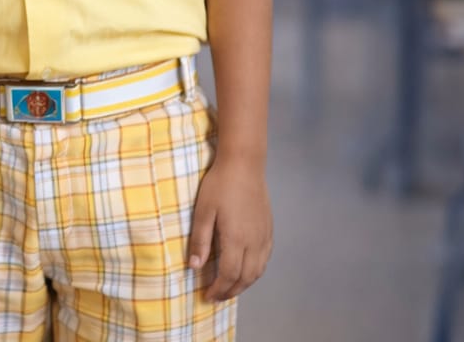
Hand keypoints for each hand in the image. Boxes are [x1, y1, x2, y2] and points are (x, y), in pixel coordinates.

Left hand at [188, 153, 271, 300]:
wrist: (244, 165)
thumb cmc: (219, 185)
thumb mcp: (203, 211)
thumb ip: (200, 240)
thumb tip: (194, 267)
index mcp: (236, 239)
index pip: (229, 274)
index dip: (218, 289)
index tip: (207, 296)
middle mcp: (254, 242)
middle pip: (246, 277)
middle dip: (231, 291)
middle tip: (216, 297)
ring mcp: (264, 236)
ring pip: (258, 271)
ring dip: (244, 284)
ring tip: (230, 288)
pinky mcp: (269, 229)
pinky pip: (265, 259)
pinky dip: (255, 271)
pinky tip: (246, 270)